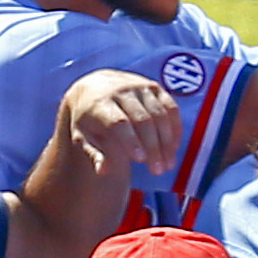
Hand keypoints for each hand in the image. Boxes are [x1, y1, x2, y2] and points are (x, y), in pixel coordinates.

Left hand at [63, 69, 178, 176]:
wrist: (95, 87)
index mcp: (99, 103)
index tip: (140, 160)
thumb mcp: (83, 136)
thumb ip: (93, 154)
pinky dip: (175, 129)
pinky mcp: (155, 88)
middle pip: (142, 119)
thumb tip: (103, 170)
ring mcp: (140, 87)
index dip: (131, 140)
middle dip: (153, 146)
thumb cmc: (88, 119)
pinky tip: (174, 148)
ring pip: (160, 115)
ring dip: (167, 142)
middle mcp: (121, 91)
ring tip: (168, 164)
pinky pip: (170, 108)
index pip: (118, 122)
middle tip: (158, 171)